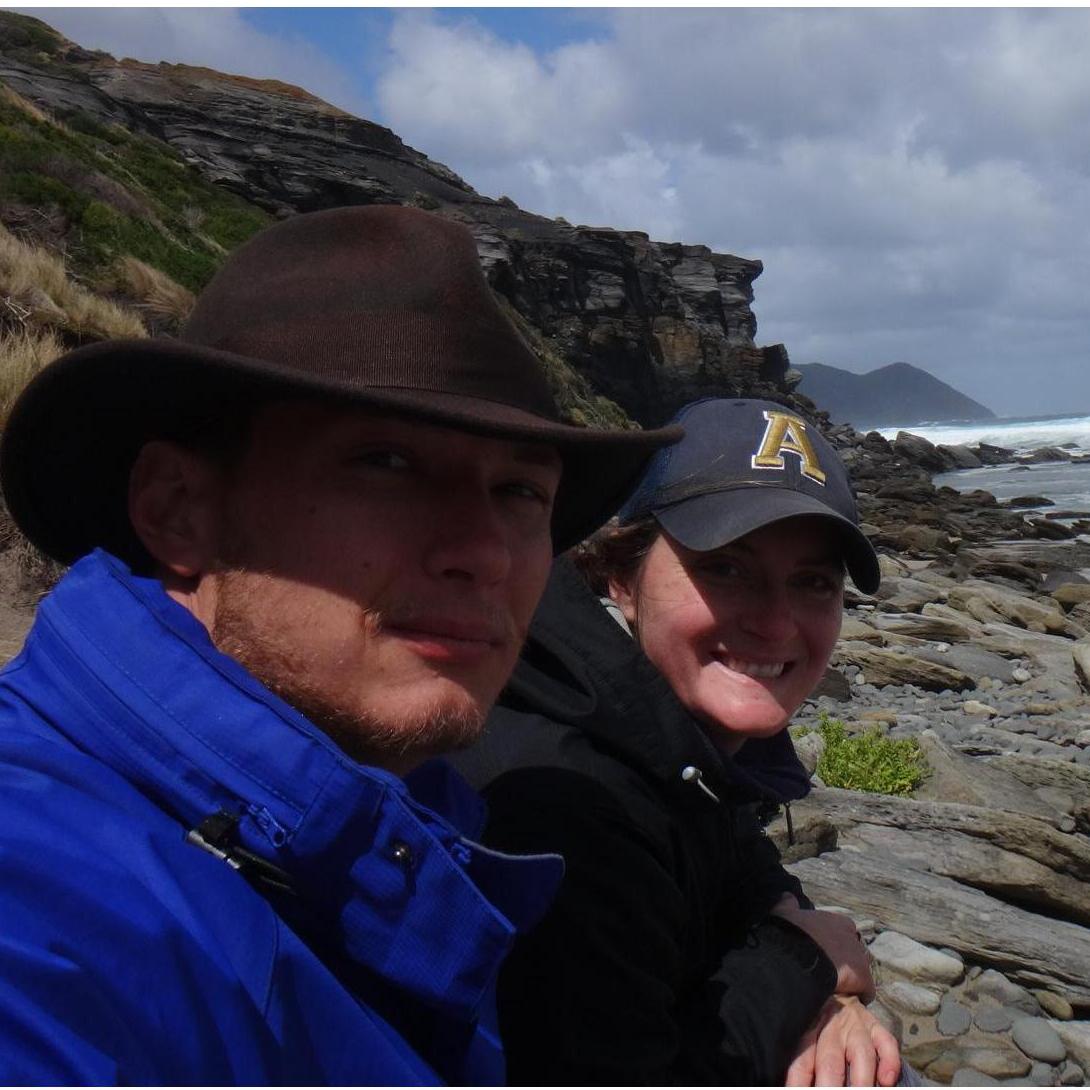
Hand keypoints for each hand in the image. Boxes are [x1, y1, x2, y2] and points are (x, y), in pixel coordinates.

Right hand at [771, 897, 874, 1000]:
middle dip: (842, 961)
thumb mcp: (784, 914)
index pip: (842, 933)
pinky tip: (845, 999)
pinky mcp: (862, 977)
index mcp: (837, 920)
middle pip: (852, 952)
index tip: (823, 954)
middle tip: (827, 971)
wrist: (796, 957)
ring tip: (836, 987)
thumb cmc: (790, 934)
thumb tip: (788, 897)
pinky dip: (858, 995)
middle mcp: (852, 936)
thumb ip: (788, 905)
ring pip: (859, 970)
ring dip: (850, 978)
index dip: (833, 945)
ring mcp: (859, 956)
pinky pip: (866, 990)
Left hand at [785, 995, 900, 1086]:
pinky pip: (886, 1043)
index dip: (800, 1084)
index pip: (801, 1064)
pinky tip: (886, 1081)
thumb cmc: (815, 1023)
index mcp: (806, 1033)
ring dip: (861, 1081)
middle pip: (830, 1062)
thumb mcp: (802, 1035)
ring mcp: (856, 1027)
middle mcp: (831, 1029)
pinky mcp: (876, 1027)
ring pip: (861, 1054)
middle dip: (830, 1086)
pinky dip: (889, 1063)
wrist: (835, 987)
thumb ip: (801, 1061)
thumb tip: (790, 1081)